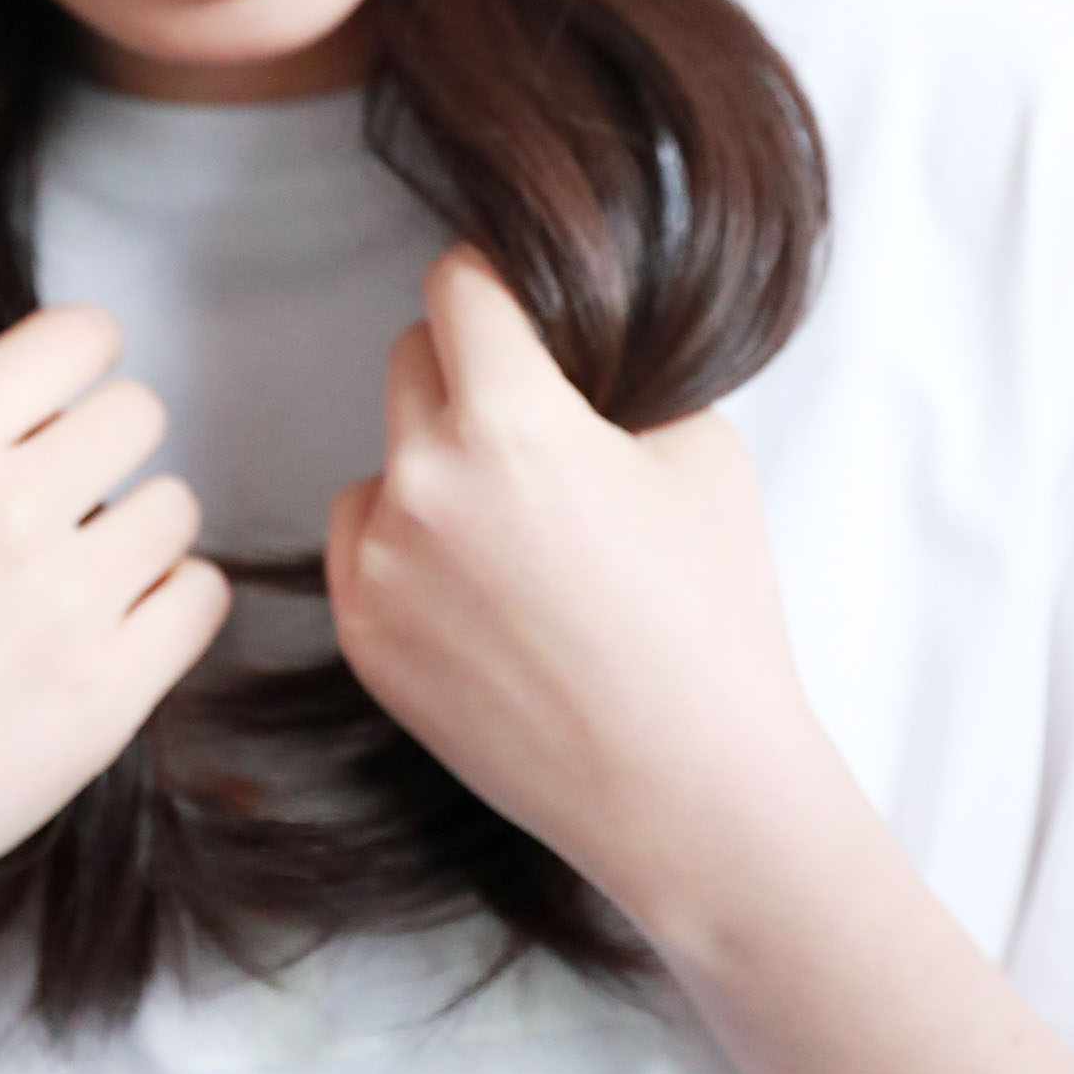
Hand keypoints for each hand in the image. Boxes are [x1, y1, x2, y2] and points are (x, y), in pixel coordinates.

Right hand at [0, 305, 227, 976]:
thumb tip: (42, 438)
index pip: (78, 335)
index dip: (78, 371)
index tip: (63, 409)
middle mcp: (5, 502)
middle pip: (140, 412)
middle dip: (108, 457)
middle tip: (65, 516)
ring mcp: (66, 596)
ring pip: (177, 506)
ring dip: (139, 541)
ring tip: (75, 594)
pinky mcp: (110, 688)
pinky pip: (201, 596)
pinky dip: (168, 613)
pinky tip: (110, 641)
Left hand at [326, 244, 828, 951]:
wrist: (691, 790)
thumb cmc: (712, 617)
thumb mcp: (699, 448)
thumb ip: (613, 376)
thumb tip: (559, 346)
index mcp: (510, 422)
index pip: (457, 283)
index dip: (498, 286)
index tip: (523, 309)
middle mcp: (423, 484)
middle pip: (414, 358)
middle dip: (471, 372)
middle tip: (540, 428)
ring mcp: (378, 566)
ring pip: (384, 454)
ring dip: (433, 463)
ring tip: (519, 532)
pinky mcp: (362, 635)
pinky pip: (363, 539)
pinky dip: (410, 543)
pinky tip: (488, 591)